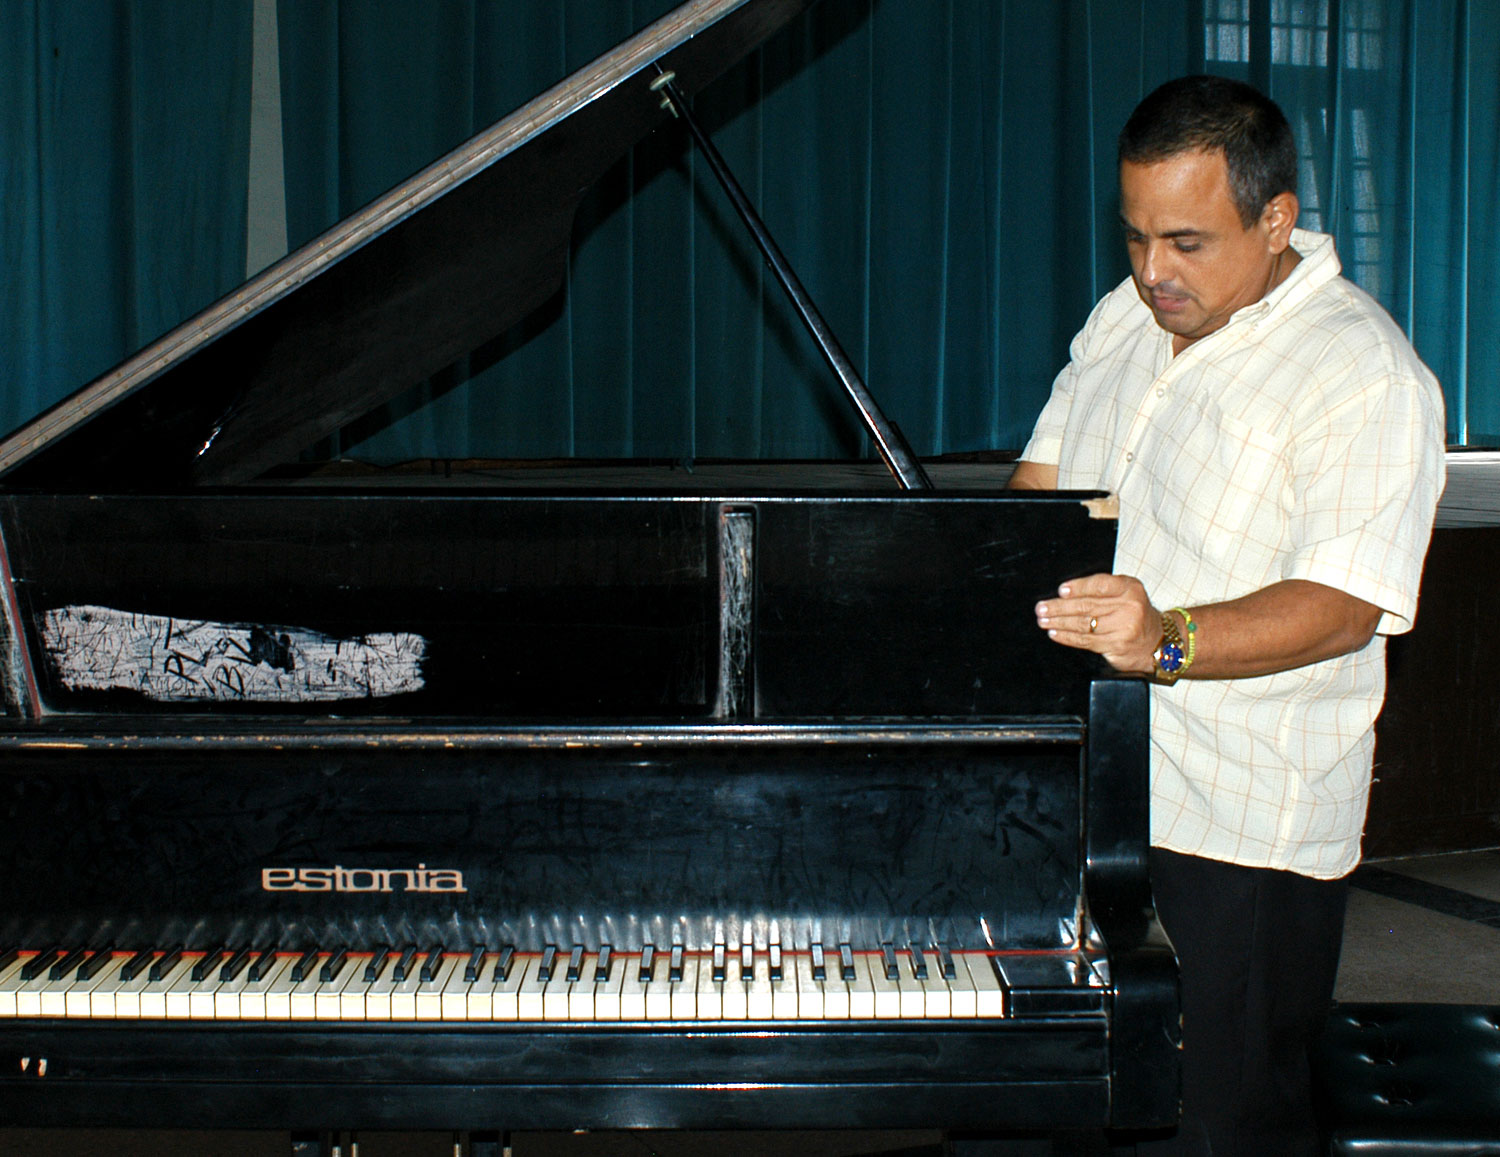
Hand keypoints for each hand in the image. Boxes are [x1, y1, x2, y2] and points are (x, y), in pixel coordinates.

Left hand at [1034, 573, 1160, 675]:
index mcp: (1130, 588)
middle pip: (1088, 606)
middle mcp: (1129, 607)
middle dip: (1060, 607)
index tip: (1061, 591)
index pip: (1100, 585)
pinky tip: (1055, 633)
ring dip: (1059, 622)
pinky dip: (1067, 637)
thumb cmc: (1134, 613)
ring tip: (1044, 620)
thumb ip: (1102, 589)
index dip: (1079, 587)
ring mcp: (1124, 628)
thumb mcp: (1126, 593)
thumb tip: (1066, 593)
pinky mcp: (1116, 646)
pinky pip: (1086, 640)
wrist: (1157, 641)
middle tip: (1041, 608)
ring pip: (1084, 624)